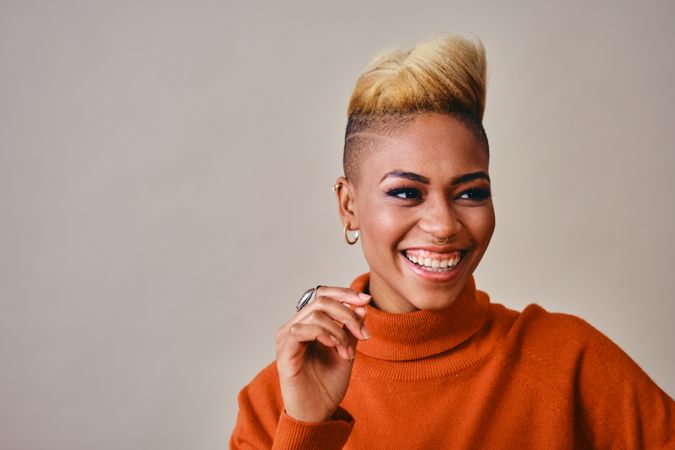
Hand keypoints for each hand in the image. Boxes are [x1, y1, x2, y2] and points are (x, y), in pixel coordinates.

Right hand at [275, 286, 370, 422]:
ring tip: (347, 352)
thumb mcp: (347, 351)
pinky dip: (323, 334)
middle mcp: (294, 327)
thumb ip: (352, 329)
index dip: (344, 293)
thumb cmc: (328, 385)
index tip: (366, 300)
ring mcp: (286, 338)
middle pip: (321, 301)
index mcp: (307, 324)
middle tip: (362, 334)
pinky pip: (301, 330)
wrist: (317, 414)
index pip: (322, 294)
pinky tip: (335, 347)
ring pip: (315, 313)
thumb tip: (362, 306)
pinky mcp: (284, 352)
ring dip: (339, 330)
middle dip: (347, 314)